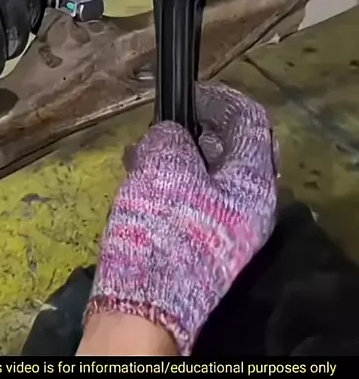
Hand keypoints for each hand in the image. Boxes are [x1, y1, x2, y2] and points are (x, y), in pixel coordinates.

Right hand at [83, 83, 277, 355]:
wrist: (146, 300)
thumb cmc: (164, 225)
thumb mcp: (165, 164)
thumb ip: (171, 135)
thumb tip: (170, 132)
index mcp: (254, 181)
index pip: (251, 122)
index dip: (221, 98)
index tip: (190, 92)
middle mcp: (250, 203)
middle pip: (232, 147)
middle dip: (197, 128)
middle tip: (166, 121)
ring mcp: (227, 225)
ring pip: (208, 171)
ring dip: (176, 152)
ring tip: (141, 148)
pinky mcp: (203, 240)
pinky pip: (192, 195)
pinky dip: (169, 178)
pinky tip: (139, 173)